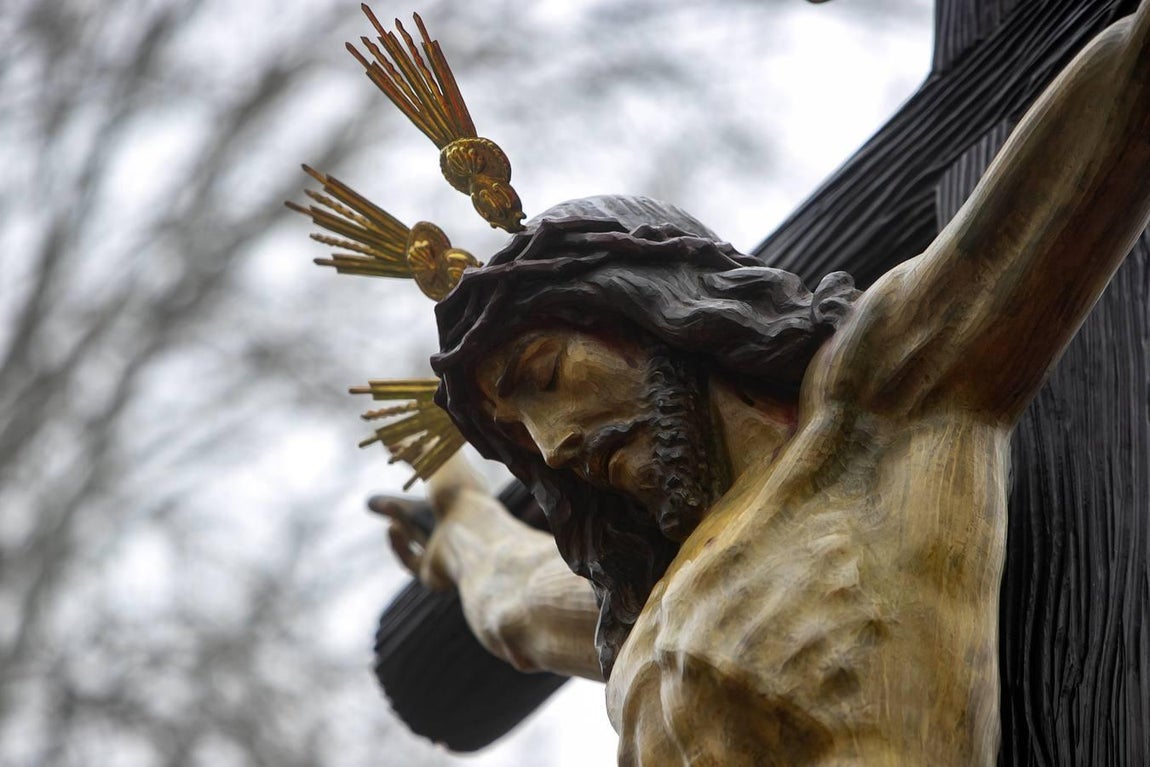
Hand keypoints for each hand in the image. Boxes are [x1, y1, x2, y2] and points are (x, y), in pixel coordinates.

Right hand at [369, 453, 491, 589]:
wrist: (470, 538)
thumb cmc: (459, 495)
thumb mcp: (434, 461)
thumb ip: (415, 448)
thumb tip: (391, 438)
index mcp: (468, 499)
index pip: (441, 485)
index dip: (417, 474)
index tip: (393, 470)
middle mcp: (462, 526)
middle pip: (429, 518)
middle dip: (400, 509)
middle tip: (371, 501)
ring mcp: (452, 551)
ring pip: (420, 538)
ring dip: (399, 520)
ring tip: (375, 503)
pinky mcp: (437, 575)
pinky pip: (413, 563)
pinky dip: (399, 546)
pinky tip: (391, 530)